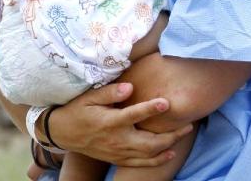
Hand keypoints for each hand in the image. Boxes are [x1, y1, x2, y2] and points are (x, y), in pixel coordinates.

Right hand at [47, 82, 193, 166]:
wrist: (62, 133)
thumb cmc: (77, 110)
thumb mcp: (89, 97)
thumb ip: (110, 93)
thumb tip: (129, 87)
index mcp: (109, 122)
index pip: (133, 115)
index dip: (150, 109)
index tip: (166, 102)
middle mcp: (116, 140)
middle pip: (148, 142)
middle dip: (171, 135)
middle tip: (188, 124)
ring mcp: (117, 152)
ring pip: (147, 155)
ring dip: (168, 146)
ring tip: (184, 134)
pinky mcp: (117, 158)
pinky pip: (140, 164)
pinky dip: (156, 161)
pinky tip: (169, 154)